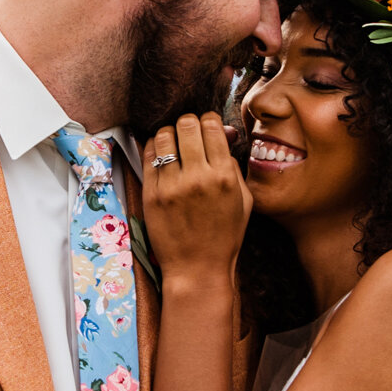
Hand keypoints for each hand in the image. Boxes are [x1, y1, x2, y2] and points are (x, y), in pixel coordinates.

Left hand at [143, 113, 250, 281]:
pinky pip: (148, 155)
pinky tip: (161, 156)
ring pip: (163, 135)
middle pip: (186, 124)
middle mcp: (198, 177)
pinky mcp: (151, 194)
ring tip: (173, 144)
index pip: (211, 125)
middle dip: (188, 123)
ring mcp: (172, 186)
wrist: (198, 269)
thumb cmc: (224, 237)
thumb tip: (224, 133)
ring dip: (169, 134)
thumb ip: (234, 164)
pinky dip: (154, 149)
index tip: (207, 128)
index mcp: (224, 176)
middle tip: (189, 134)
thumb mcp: (243, 201)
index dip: (209, 121)